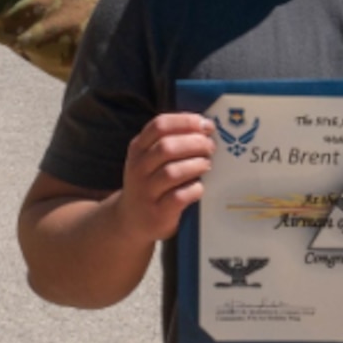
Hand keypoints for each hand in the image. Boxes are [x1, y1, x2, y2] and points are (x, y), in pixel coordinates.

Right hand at [116, 112, 216, 243]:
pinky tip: (200, 187)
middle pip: (166, 147)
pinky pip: (178, 197)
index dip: (185, 122)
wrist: (131, 220)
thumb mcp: (150, 158)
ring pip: (172, 172)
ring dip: (196, 165)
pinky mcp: (157, 213)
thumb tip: (206, 126)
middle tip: (210, 147)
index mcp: (138, 148)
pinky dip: (194, 189)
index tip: (205, 124)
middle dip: (194, 143)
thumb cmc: (151, 182)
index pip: (159, 125)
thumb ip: (172, 140)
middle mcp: (138, 168)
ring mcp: (146, 191)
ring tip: (206, 165)